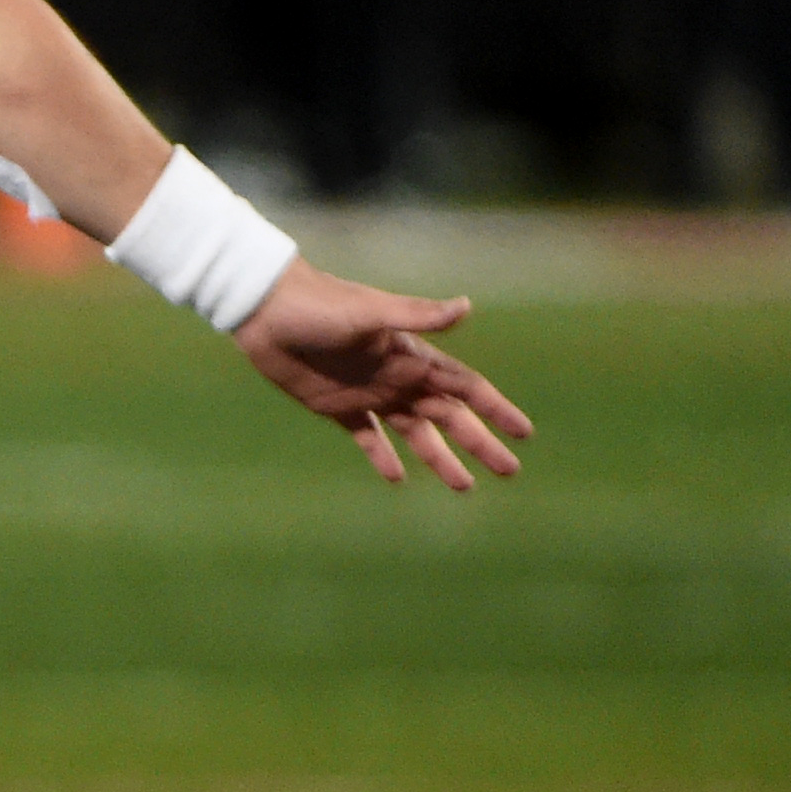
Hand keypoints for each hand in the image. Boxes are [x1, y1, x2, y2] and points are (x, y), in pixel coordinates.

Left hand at [234, 263, 533, 488]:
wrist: (266, 309)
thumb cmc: (319, 304)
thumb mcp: (371, 311)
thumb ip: (418, 315)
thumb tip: (467, 306)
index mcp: (413, 356)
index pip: (467, 389)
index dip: (496, 410)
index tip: (525, 433)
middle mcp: (398, 378)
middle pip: (449, 417)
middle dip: (480, 443)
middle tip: (509, 471)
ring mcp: (369, 394)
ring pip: (415, 433)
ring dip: (440, 459)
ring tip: (464, 487)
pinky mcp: (336, 407)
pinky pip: (368, 437)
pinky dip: (383, 458)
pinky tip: (398, 479)